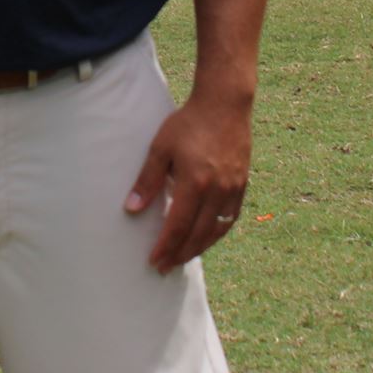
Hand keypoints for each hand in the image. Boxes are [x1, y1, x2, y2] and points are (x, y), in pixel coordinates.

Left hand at [124, 91, 251, 273]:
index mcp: (195, 182)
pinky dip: (216, 233)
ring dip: (198, 248)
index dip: (165, 247)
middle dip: (180, 254)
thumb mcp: (161, 147)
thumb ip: (147, 180)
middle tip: (164, 267)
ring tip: (182, 258)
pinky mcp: (242, 185)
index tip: (153, 261)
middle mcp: (217, 191)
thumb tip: (130, 209)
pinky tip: (206, 238)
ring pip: (216, 231)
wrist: (225, 104)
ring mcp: (233, 189)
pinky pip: (230, 219)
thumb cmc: (188, 123)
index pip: (178, 226)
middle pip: (197, 234)